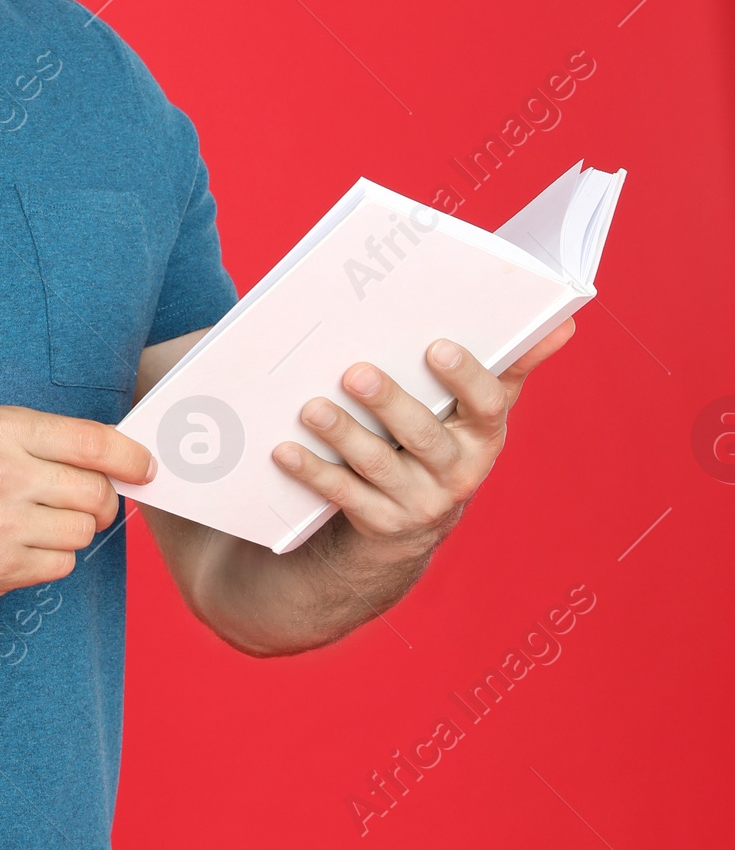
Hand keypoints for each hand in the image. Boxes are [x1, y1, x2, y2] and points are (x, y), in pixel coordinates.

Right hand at [0, 407, 155, 606]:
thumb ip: (38, 435)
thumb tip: (113, 454)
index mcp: (1, 430)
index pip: (93, 442)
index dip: (131, 457)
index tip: (146, 467)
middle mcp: (3, 474)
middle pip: (96, 492)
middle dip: (99, 501)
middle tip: (81, 502)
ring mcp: (1, 525)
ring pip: (82, 532)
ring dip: (70, 531)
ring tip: (34, 523)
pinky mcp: (0, 568)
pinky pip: (61, 566)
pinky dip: (49, 559)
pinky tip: (18, 546)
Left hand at [270, 323, 575, 551]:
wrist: (406, 528)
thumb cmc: (439, 440)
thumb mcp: (473, 408)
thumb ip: (508, 364)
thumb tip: (565, 321)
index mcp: (484, 436)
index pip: (488, 406)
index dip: (466, 377)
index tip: (436, 347)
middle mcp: (458, 473)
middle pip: (426, 436)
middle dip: (391, 403)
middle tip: (356, 371)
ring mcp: (419, 503)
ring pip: (380, 467)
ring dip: (344, 435)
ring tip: (311, 407)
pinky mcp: (380, 525)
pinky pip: (344, 496)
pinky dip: (313, 472)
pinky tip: (285, 449)